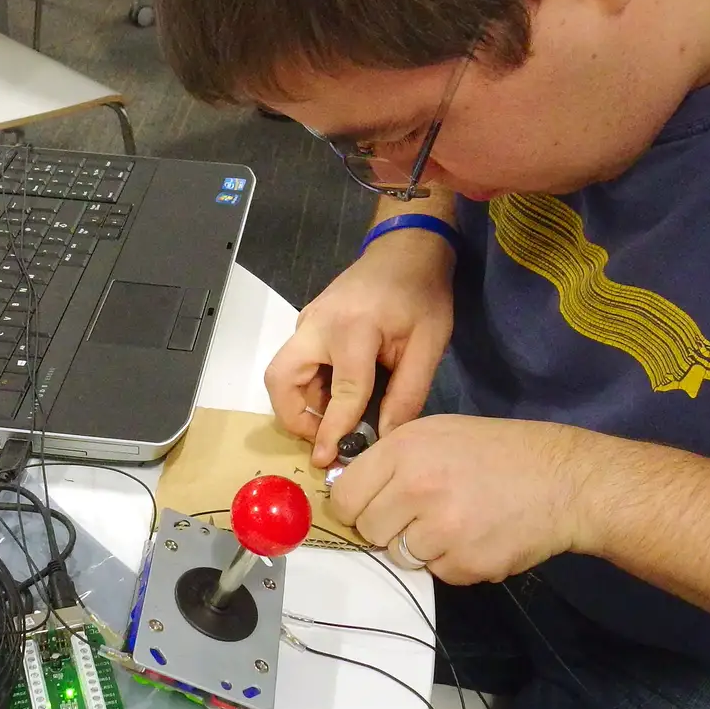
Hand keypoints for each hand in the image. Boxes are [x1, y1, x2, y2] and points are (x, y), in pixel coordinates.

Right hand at [265, 231, 455, 466]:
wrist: (406, 248)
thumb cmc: (422, 294)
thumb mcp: (428, 345)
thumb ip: (407, 394)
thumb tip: (385, 438)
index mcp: (353, 330)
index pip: (340, 392)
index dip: (334, 430)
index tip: (326, 461)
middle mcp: (318, 325)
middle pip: (281, 380)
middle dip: (294, 416)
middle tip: (322, 437)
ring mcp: (308, 321)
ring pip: (284, 373)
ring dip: (302, 402)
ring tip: (338, 417)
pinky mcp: (308, 323)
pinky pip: (297, 362)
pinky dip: (310, 386)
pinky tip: (341, 395)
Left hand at [328, 413, 601, 583]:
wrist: (566, 481)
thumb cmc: (498, 451)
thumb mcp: (438, 432)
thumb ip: (392, 459)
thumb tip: (350, 490)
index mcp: (405, 450)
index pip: (344, 499)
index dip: (354, 506)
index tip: (368, 507)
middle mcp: (417, 489)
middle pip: (368, 530)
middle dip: (386, 527)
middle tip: (418, 514)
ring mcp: (442, 531)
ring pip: (399, 556)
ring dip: (419, 546)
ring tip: (453, 522)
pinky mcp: (466, 564)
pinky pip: (435, 572)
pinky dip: (451, 561)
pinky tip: (476, 537)